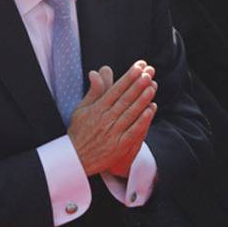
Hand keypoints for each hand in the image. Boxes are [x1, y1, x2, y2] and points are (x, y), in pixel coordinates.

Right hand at [69, 61, 155, 176]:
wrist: (75, 159)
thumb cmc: (79, 131)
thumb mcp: (82, 109)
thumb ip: (93, 91)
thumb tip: (96, 72)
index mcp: (97, 109)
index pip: (115, 90)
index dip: (128, 78)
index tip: (138, 67)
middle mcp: (105, 119)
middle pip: (125, 99)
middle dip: (138, 84)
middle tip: (149, 72)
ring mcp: (113, 133)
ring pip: (130, 113)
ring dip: (142, 99)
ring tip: (152, 86)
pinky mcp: (119, 146)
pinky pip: (133, 132)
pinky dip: (142, 121)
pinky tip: (150, 110)